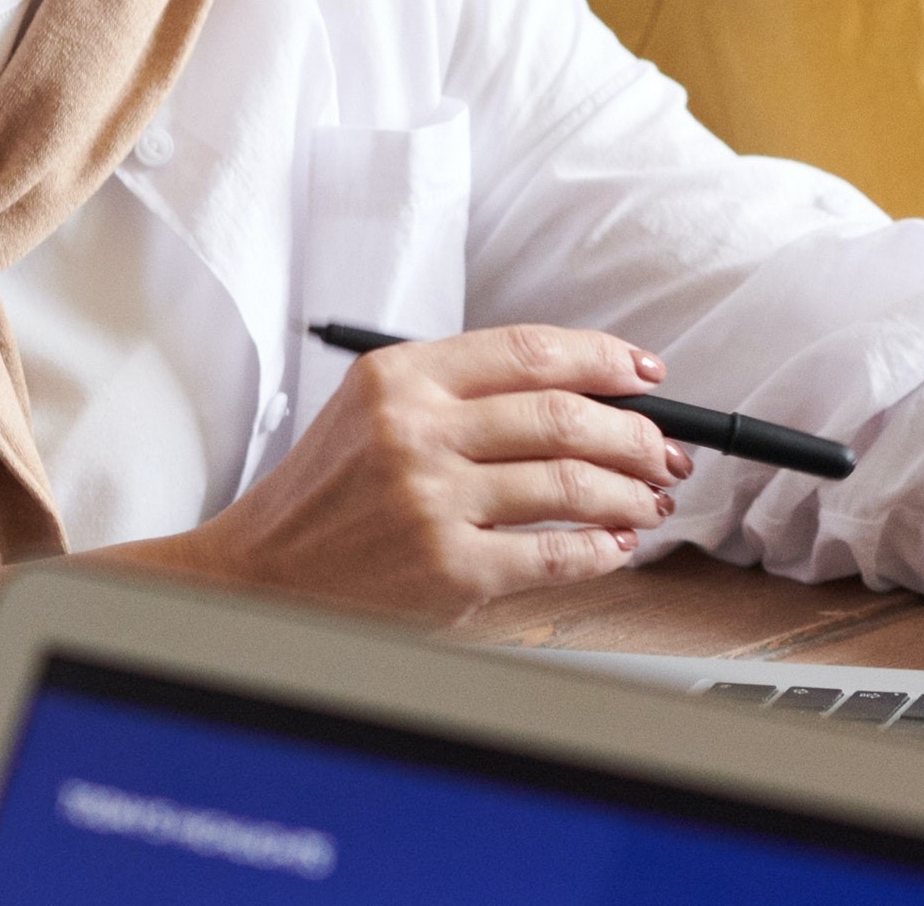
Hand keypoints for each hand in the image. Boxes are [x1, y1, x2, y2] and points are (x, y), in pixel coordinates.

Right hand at [145, 325, 691, 619]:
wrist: (259, 573)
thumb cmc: (326, 493)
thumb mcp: (373, 410)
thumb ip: (461, 392)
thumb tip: (581, 395)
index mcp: (400, 376)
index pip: (531, 350)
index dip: (605, 358)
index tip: (646, 374)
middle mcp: (416, 431)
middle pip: (564, 415)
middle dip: (636, 435)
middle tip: (664, 452)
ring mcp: (433, 502)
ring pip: (571, 485)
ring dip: (629, 494)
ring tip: (650, 502)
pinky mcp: (449, 570)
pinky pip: (554, 554)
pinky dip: (600, 551)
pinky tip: (613, 546)